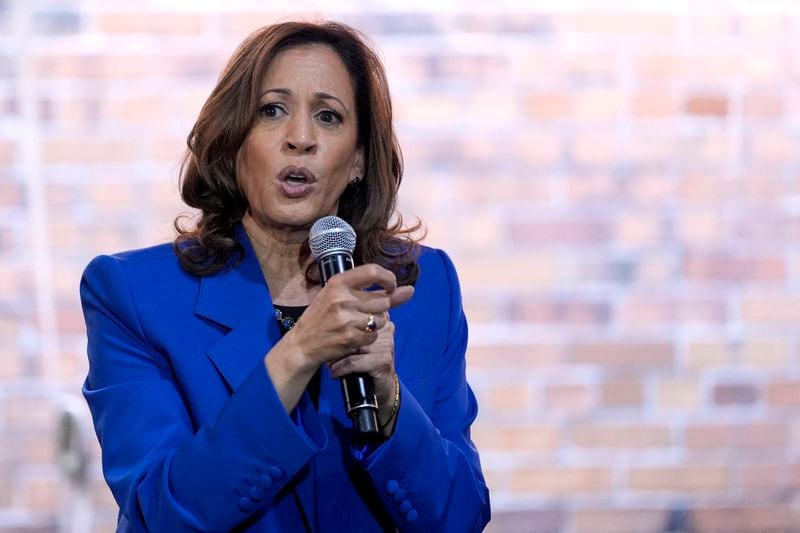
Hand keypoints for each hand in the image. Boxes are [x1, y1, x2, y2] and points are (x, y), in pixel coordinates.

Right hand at [285, 264, 412, 372]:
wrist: (303, 344)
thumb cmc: (322, 316)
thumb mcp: (339, 296)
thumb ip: (375, 291)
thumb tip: (410, 290)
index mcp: (337, 283)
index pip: (373, 272)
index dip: (389, 278)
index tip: (392, 286)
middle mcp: (342, 299)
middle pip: (382, 300)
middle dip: (380, 308)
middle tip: (365, 313)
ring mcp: (347, 319)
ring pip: (381, 319)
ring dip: (375, 323)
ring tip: (357, 324)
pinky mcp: (350, 338)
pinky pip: (374, 335)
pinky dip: (369, 337)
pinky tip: (355, 336)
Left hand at [329, 314, 397, 426]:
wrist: (381, 386)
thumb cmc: (365, 360)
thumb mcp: (359, 340)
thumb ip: (349, 326)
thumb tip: (322, 319)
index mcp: (380, 318)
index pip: (357, 313)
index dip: (340, 326)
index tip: (328, 337)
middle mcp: (386, 328)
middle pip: (353, 330)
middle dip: (337, 343)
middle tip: (327, 353)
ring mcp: (386, 344)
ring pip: (352, 346)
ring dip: (336, 357)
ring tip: (330, 364)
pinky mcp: (383, 360)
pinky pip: (354, 362)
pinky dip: (341, 369)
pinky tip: (335, 373)